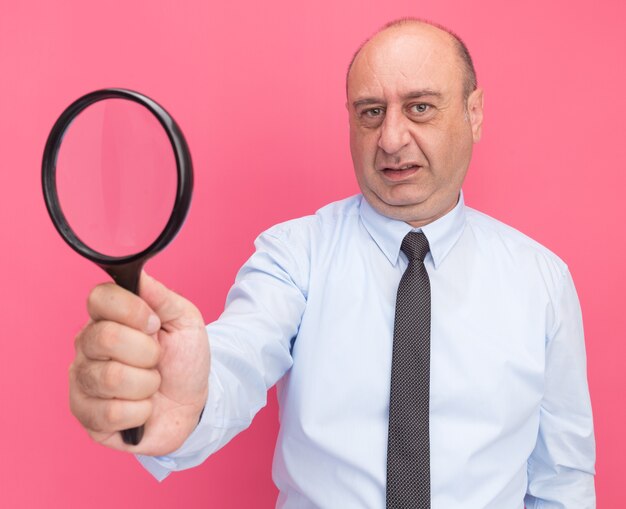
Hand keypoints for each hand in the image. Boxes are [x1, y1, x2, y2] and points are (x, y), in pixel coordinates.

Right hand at [69, 272, 209, 455]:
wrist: (194, 404)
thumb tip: (138, 274)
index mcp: (108, 317)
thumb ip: (162, 296)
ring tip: (151, 385)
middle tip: (156, 359)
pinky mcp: (86, 415)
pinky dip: (141, 412)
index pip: (99, 298)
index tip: (155, 323)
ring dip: (147, 384)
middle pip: (105, 337)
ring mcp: (83, 381)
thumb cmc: (184, 360)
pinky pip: (110, 413)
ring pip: (111, 378)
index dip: (133, 311)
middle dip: (148, 352)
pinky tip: (143, 408)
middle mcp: (88, 346)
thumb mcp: (185, 321)